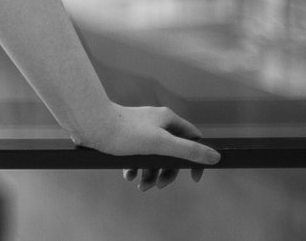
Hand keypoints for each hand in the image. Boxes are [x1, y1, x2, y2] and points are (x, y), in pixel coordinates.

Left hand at [72, 103, 220, 190]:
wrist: (90, 124)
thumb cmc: (125, 132)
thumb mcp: (161, 144)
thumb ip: (188, 151)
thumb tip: (215, 156)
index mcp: (168, 120)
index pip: (193, 139)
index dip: (197, 159)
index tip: (193, 178)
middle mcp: (156, 122)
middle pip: (172, 152)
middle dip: (167, 171)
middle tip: (158, 186)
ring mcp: (140, 129)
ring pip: (153, 156)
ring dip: (149, 173)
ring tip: (140, 186)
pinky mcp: (125, 137)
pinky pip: (137, 155)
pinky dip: (135, 167)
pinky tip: (128, 176)